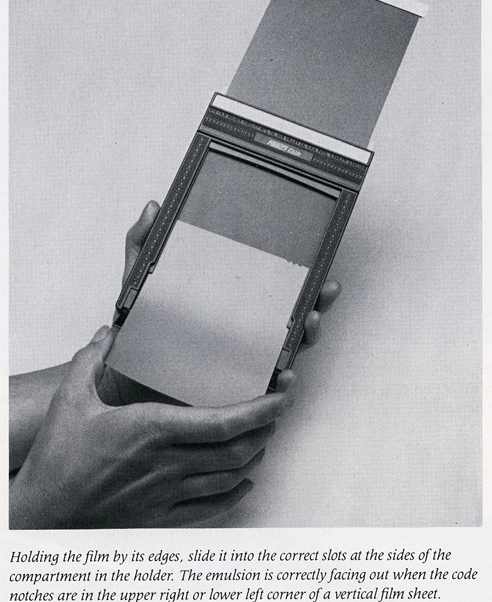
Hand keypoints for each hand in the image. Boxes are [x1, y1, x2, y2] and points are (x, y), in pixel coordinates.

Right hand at [10, 327, 294, 528]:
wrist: (44, 512)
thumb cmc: (58, 459)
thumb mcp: (71, 399)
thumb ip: (91, 360)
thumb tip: (107, 333)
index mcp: (151, 431)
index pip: (222, 423)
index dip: (260, 411)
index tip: (281, 396)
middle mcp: (167, 464)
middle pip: (236, 450)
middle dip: (265, 429)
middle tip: (277, 410)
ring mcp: (167, 494)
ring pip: (229, 478)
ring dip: (254, 457)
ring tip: (263, 438)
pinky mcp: (161, 516)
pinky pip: (210, 509)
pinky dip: (235, 494)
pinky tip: (243, 483)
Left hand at [100, 201, 340, 405]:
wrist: (120, 379)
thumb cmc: (134, 333)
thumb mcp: (138, 285)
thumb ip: (143, 246)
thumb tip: (153, 207)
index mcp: (230, 307)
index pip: (272, 291)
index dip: (299, 281)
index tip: (317, 268)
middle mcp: (243, 334)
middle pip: (290, 319)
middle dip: (315, 304)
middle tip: (324, 292)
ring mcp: (241, 364)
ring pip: (286, 351)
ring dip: (306, 338)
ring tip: (309, 325)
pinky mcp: (231, 394)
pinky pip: (264, 391)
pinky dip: (282, 386)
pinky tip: (286, 377)